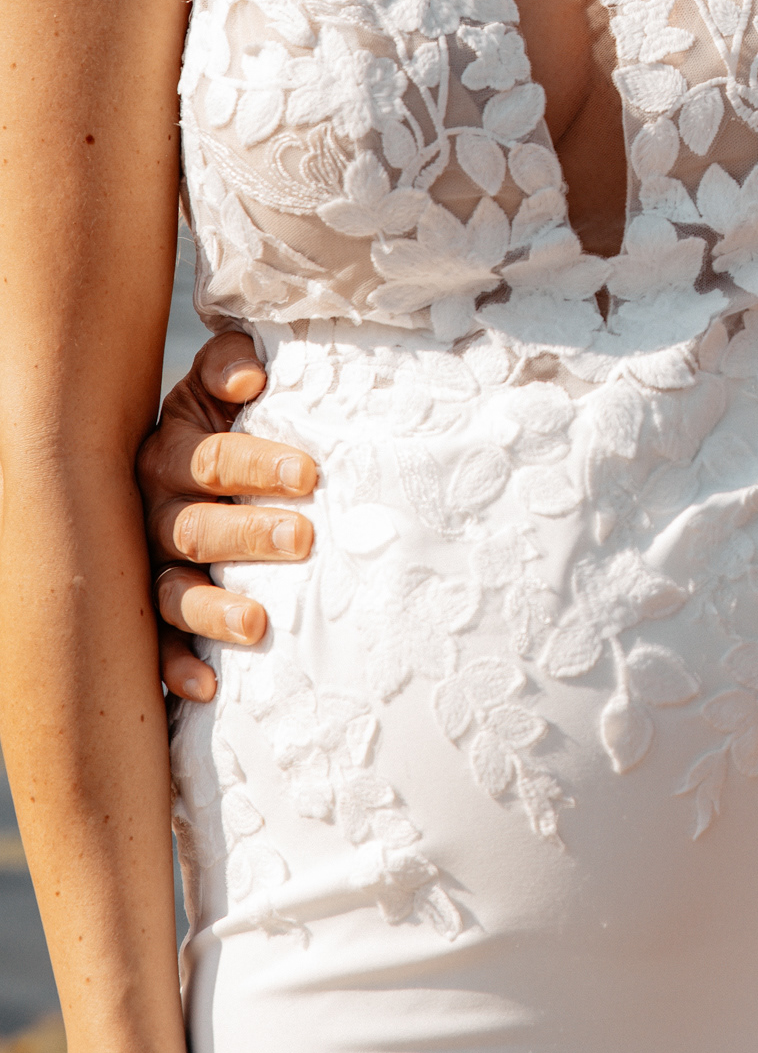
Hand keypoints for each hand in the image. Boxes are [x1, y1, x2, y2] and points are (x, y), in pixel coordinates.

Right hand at [136, 330, 317, 701]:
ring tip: (257, 626)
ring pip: (172, 593)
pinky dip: (178, 668)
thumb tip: (251, 376)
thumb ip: (232, 364)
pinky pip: (158, 647)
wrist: (185, 465)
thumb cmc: (223, 422)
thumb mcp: (219, 385)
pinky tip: (208, 688)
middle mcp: (156, 512)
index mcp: (173, 454)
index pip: (213, 459)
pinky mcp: (155, 614)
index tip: (309, 472)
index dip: (259, 463)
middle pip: (196, 528)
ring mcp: (153, 566)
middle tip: (302, 538)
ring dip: (212, 611)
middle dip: (248, 535)